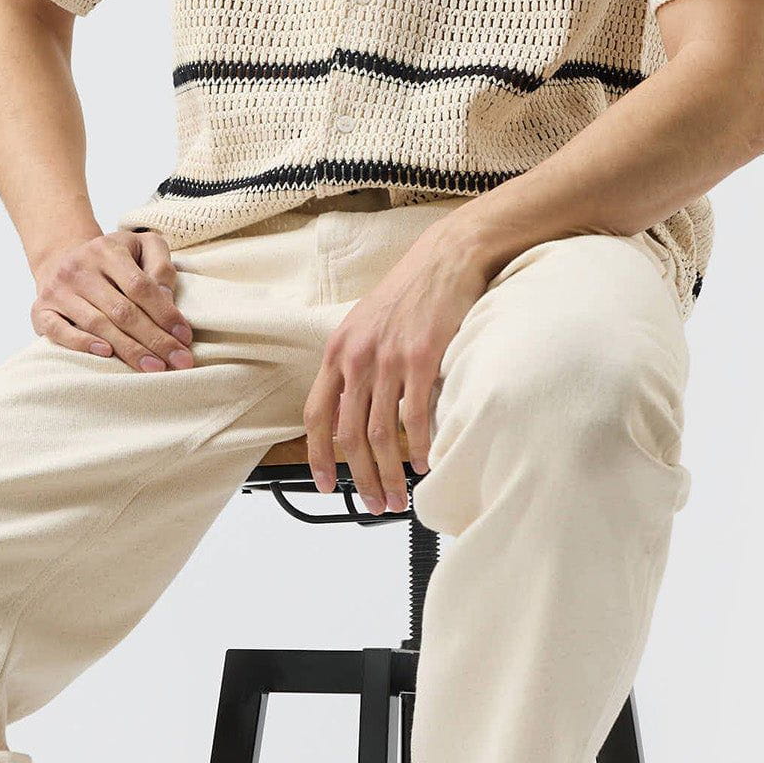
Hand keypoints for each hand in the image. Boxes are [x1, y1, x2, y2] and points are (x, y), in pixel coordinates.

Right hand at [31, 227, 195, 370]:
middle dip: (154, 339)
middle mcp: (79, 268)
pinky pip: (59, 332)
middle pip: (122, 310)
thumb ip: (160, 266)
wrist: (61, 259)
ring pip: (97, 324)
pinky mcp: (40, 310)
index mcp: (106, 250)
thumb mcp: (140, 247)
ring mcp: (57, 290)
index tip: (185, 337)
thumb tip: (167, 299)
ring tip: (154, 368)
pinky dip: (82, 344)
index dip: (165, 314)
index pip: (140, 286)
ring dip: (129, 349)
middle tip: (179, 361)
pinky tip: (106, 355)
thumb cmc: (111, 260)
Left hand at [303, 225, 489, 509]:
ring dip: (388, 474)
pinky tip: (424, 464)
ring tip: (397, 496)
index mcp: (339, 351)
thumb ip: (357, 366)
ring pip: (379, 435)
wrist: (447, 258)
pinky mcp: (421, 358)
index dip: (318, 456)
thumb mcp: (367, 326)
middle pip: (348, 436)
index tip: (325, 485)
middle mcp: (357, 357)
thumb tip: (355, 409)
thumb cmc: (412, 292)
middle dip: (359, 479)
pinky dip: (418, 448)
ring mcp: (388, 358)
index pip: (316, 415)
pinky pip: (414, 417)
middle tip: (373, 504)